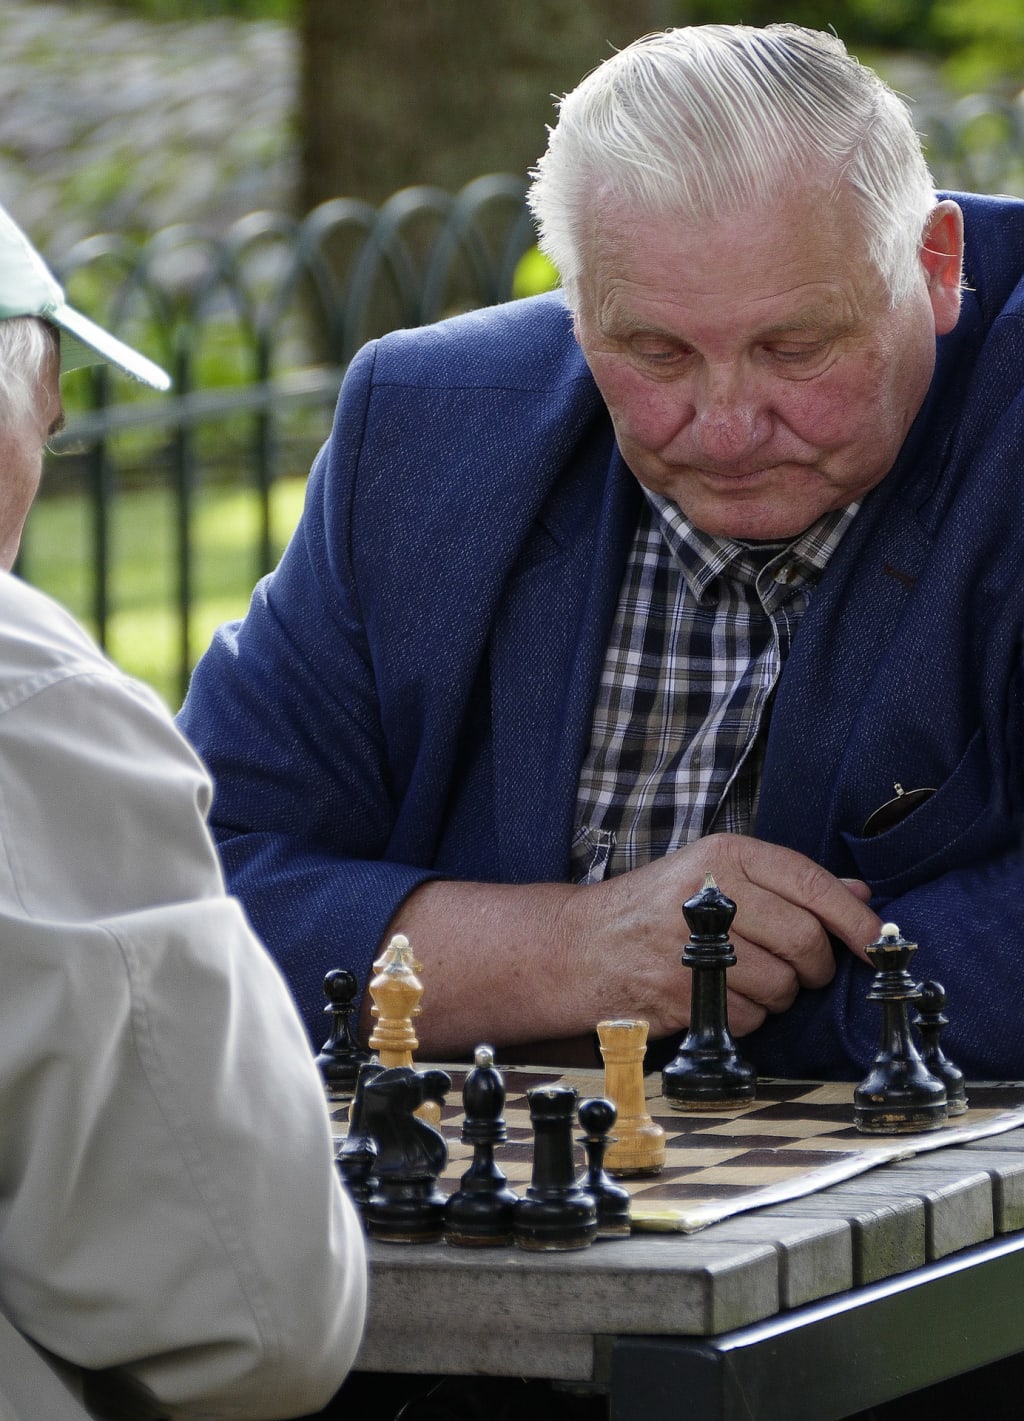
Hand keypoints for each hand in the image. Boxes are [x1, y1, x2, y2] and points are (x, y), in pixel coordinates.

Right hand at [565, 833, 879, 1039]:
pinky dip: (745, 1019)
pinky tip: (718, 998)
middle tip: (797, 968)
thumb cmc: (655, 910)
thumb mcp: (716, 875)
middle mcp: (709, 893)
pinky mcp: (679, 993)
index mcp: (725, 855)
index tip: (875, 945)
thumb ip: (788, 884)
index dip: (854, 921)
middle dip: (814, 967)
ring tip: (745, 980)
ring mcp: (691, 945)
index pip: (810, 883)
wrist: (578, 947)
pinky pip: (748, 1018)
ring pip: (782, 987)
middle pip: (805, 941)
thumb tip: (861, 896)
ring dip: (777, 997)